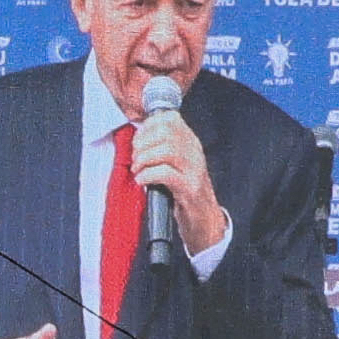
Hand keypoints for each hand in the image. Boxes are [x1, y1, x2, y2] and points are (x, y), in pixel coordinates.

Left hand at [131, 110, 224, 253]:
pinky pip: (166, 173)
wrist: (203, 219)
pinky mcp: (190, 188)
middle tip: (135, 158)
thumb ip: (159, 148)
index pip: (170, 119)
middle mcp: (194, 152)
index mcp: (189, 143)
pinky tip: (142, 180)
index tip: (137, 141)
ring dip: (144, 158)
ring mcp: (194, 170)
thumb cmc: (182, 191)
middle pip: (167, 131)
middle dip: (143, 142)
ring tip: (138, 170)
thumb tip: (136, 137)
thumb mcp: (172, 163)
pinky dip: (148, 175)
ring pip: (168, 149)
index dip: (148, 126)